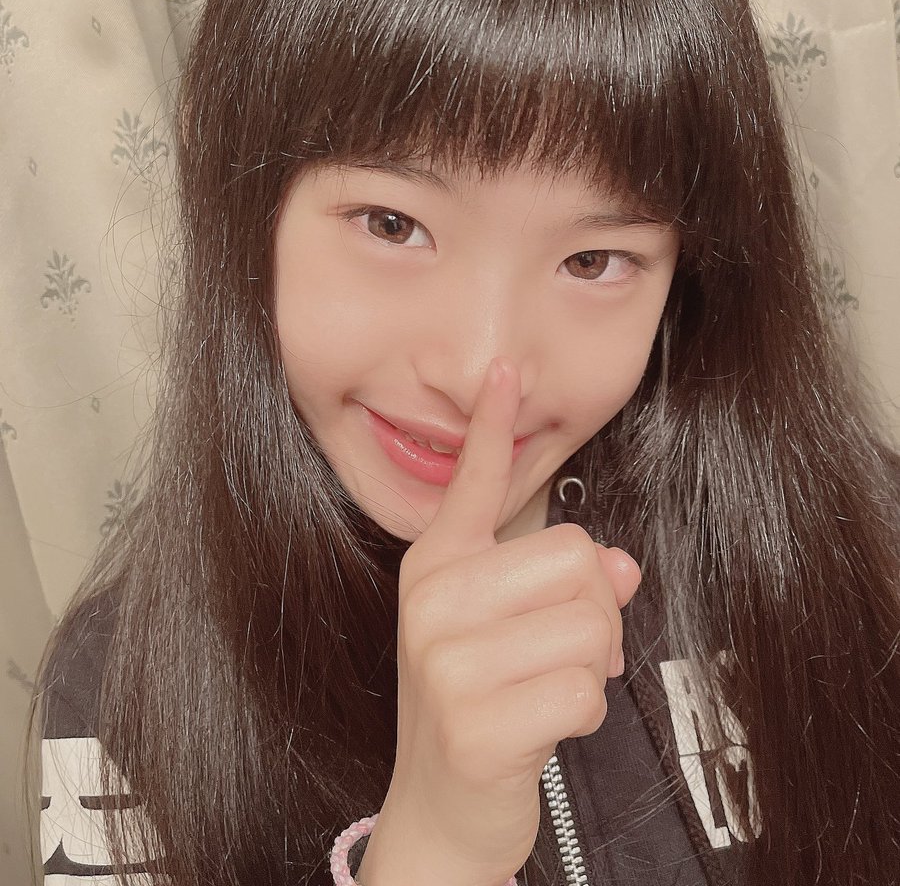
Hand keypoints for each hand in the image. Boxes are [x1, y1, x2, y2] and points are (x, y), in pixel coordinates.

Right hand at [360, 357, 640, 885]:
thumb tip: (622, 565)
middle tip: (569, 648)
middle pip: (576, 558)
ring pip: (590, 624)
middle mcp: (432, 602)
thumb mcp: (506, 632)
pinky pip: (585, 689)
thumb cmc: (477, 705)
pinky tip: (545, 724)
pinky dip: (585, 712)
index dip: (490, 422)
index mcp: (436, 567)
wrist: (440, 808)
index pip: (469, 482)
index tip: (506, 371)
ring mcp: (446, 662)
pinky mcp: (475, 723)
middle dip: (596, 611)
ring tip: (554, 686)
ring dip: (594, 666)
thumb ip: (560, 584)